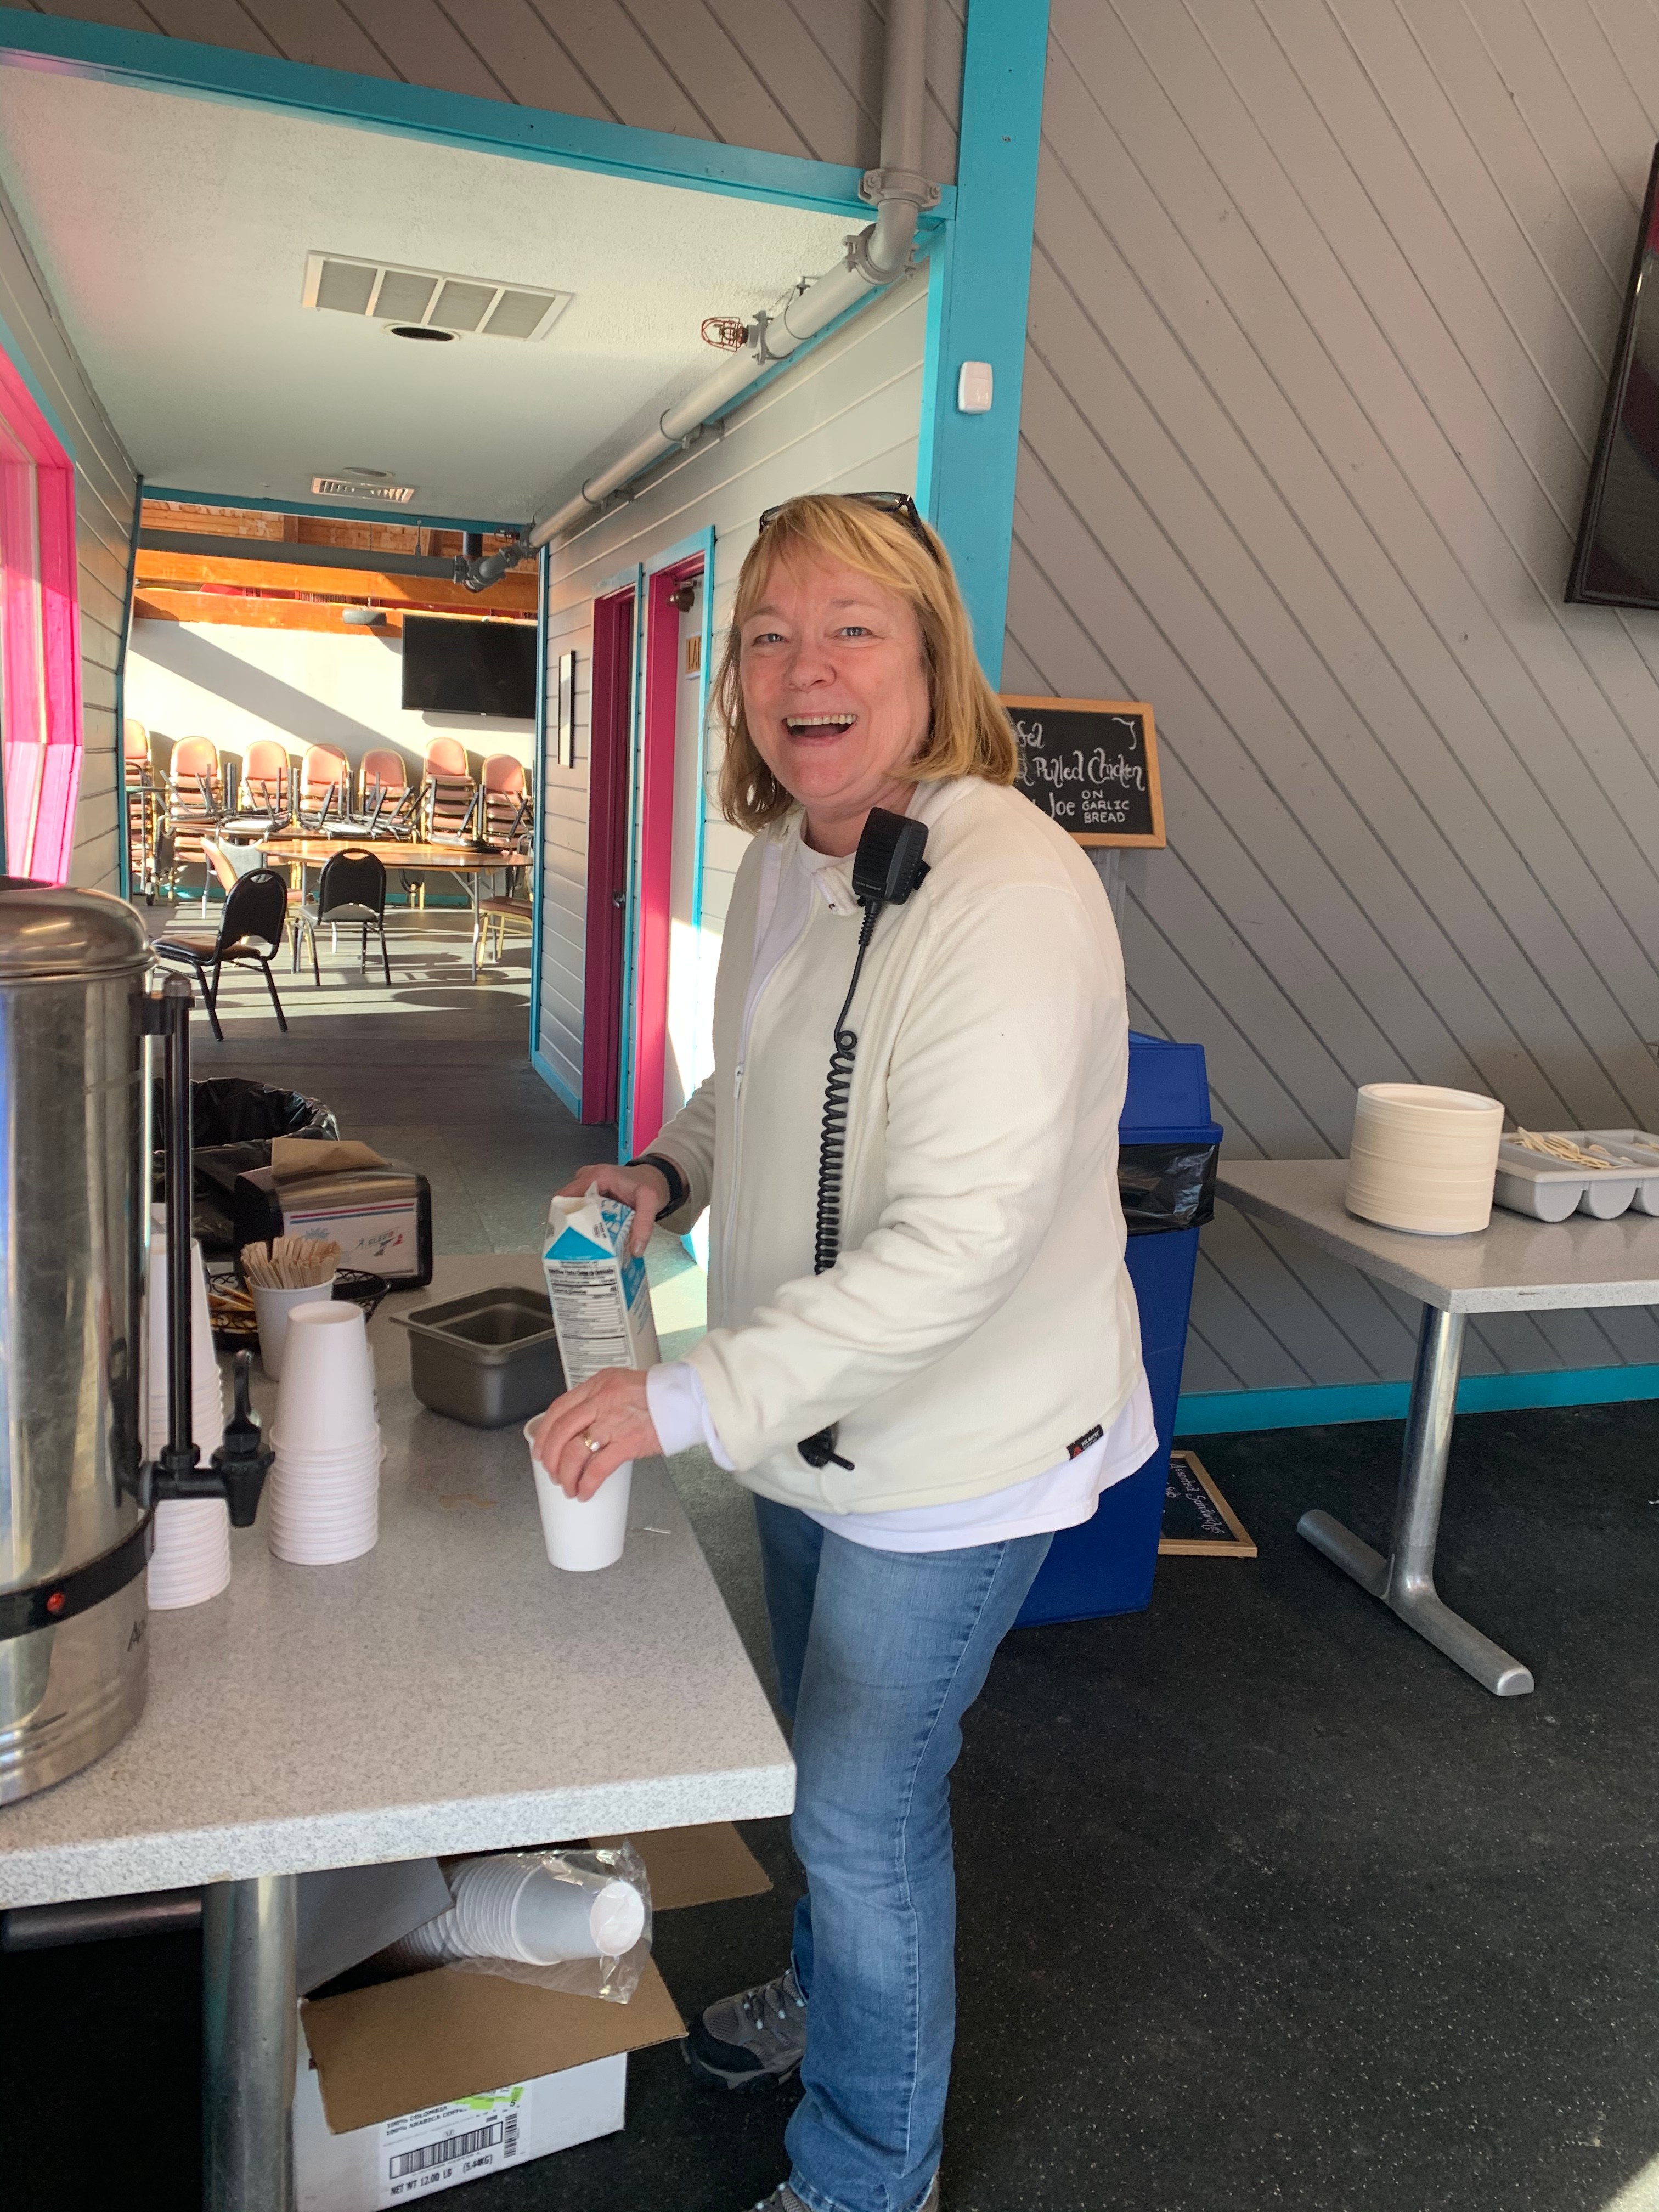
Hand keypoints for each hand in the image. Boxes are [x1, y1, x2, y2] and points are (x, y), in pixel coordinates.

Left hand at [531, 1368, 660, 1498]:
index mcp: (599, 1385)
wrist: (688, 1398)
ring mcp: (614, 1421)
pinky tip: (585, 1491)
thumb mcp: (623, 1386)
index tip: (540, 1448)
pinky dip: (586, 1484)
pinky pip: (597, 1468)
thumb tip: (582, 1426)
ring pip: (574, 1452)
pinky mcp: (628, 1442)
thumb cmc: (659, 1395)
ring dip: (566, 1475)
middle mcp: (602, 1400)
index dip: (545, 1432)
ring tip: (568, 1486)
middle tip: (551, 1471)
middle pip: (561, 1431)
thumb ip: (601, 1401)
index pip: (559, 1408)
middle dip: (550, 1457)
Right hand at [557, 1161, 669, 1255]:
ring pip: (573, 1209)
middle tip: (574, 1248)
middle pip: (567, 1205)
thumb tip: (635, 1250)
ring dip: (576, 1227)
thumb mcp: (650, 1202)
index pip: (565, 1196)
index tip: (566, 1239)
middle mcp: (586, 1179)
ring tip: (580, 1247)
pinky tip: (590, 1239)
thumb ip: (644, 1224)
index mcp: (595, 1176)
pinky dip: (585, 1223)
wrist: (655, 1178)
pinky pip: (582, 1209)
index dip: (562, 1218)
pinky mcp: (591, 1195)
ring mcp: (587, 1186)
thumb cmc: (649, 1185)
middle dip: (569, 1226)